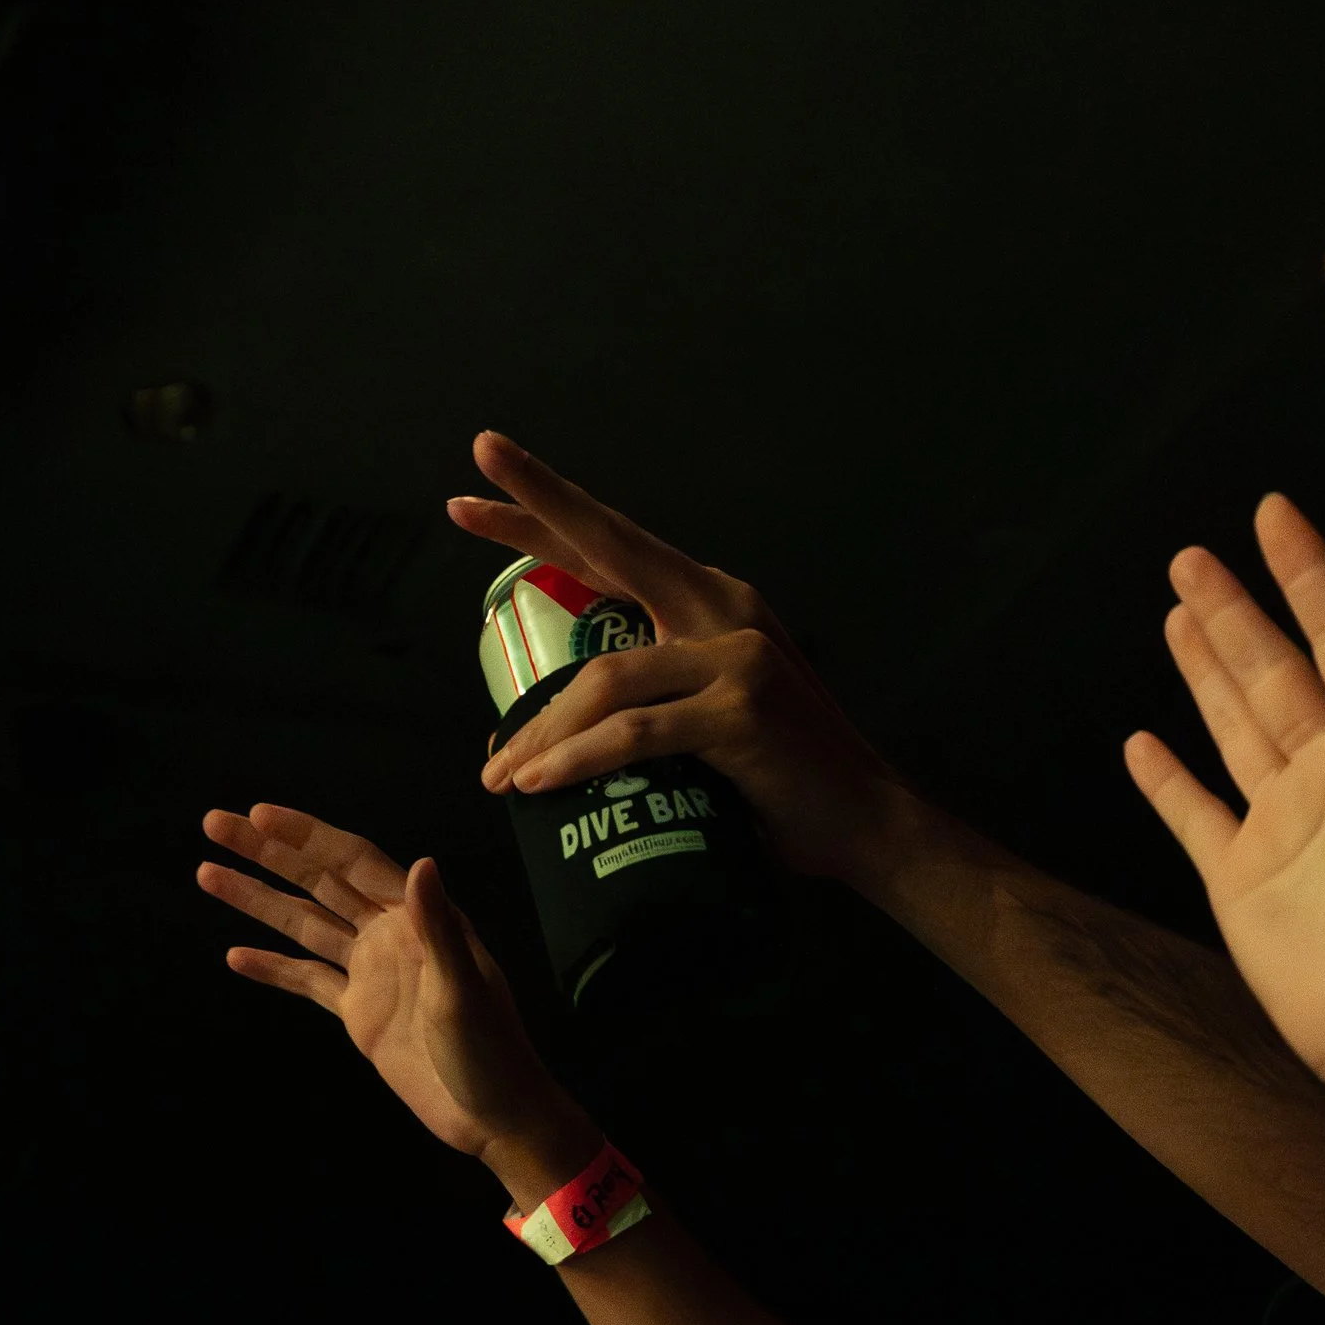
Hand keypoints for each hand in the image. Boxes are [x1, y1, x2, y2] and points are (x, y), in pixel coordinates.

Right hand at [197, 811, 591, 1177]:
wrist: (492, 1115)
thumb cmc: (490, 1051)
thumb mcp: (463, 990)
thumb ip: (437, 928)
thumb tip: (421, 863)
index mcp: (417, 919)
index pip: (352, 863)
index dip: (305, 836)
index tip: (258, 815)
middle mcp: (389, 935)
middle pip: (318, 882)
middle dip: (266, 854)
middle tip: (214, 823)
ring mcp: (370, 973)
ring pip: (304, 925)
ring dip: (258, 901)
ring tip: (207, 874)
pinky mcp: (359, 1013)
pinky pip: (307, 981)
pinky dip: (273, 967)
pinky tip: (236, 955)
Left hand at [450, 431, 912, 881]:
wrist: (864, 826)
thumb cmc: (776, 789)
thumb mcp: (701, 729)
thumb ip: (645, 706)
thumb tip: (547, 733)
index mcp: (708, 604)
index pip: (613, 548)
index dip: (544, 518)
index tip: (471, 500)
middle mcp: (723, 607)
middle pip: (609, 549)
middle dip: (533, 514)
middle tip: (459, 499)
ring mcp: (736, 652)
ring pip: (606, 678)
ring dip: (543, 731)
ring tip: (499, 775)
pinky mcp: (742, 707)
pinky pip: (635, 732)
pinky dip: (579, 758)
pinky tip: (537, 782)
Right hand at [1125, 495, 1324, 1091]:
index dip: (1308, 572)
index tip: (1274, 514)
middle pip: (1275, 667)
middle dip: (1235, 608)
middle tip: (1192, 553)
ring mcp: (1282, 819)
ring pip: (1233, 722)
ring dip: (1203, 668)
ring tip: (1173, 612)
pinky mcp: (1238, 874)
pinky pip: (1193, 814)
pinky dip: (1165, 780)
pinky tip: (1141, 742)